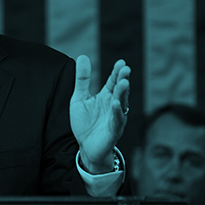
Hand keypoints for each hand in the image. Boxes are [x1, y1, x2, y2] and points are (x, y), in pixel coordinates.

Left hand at [69, 55, 130, 173]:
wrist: (86, 147)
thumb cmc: (85, 123)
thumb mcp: (79, 98)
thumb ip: (82, 79)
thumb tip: (83, 56)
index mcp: (106, 96)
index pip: (113, 81)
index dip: (117, 72)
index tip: (121, 62)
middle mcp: (113, 105)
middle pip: (119, 90)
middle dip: (123, 80)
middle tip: (125, 69)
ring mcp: (115, 118)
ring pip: (121, 104)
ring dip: (123, 93)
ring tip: (123, 83)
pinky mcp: (113, 130)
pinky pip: (117, 120)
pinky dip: (117, 112)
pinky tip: (115, 103)